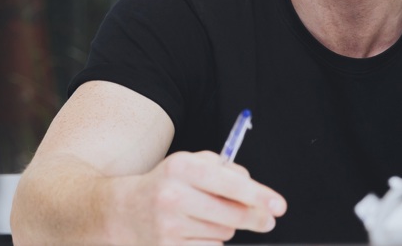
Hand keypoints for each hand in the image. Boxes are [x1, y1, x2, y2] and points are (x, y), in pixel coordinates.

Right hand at [109, 150, 286, 244]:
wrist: (123, 211)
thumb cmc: (165, 184)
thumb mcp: (188, 164)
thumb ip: (223, 168)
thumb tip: (255, 191)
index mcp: (180, 168)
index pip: (228, 183)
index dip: (258, 195)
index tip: (279, 206)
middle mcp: (173, 196)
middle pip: (233, 215)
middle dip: (255, 217)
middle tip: (267, 219)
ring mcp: (169, 226)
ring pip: (224, 234)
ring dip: (225, 227)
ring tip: (204, 217)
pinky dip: (210, 242)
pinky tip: (193, 232)